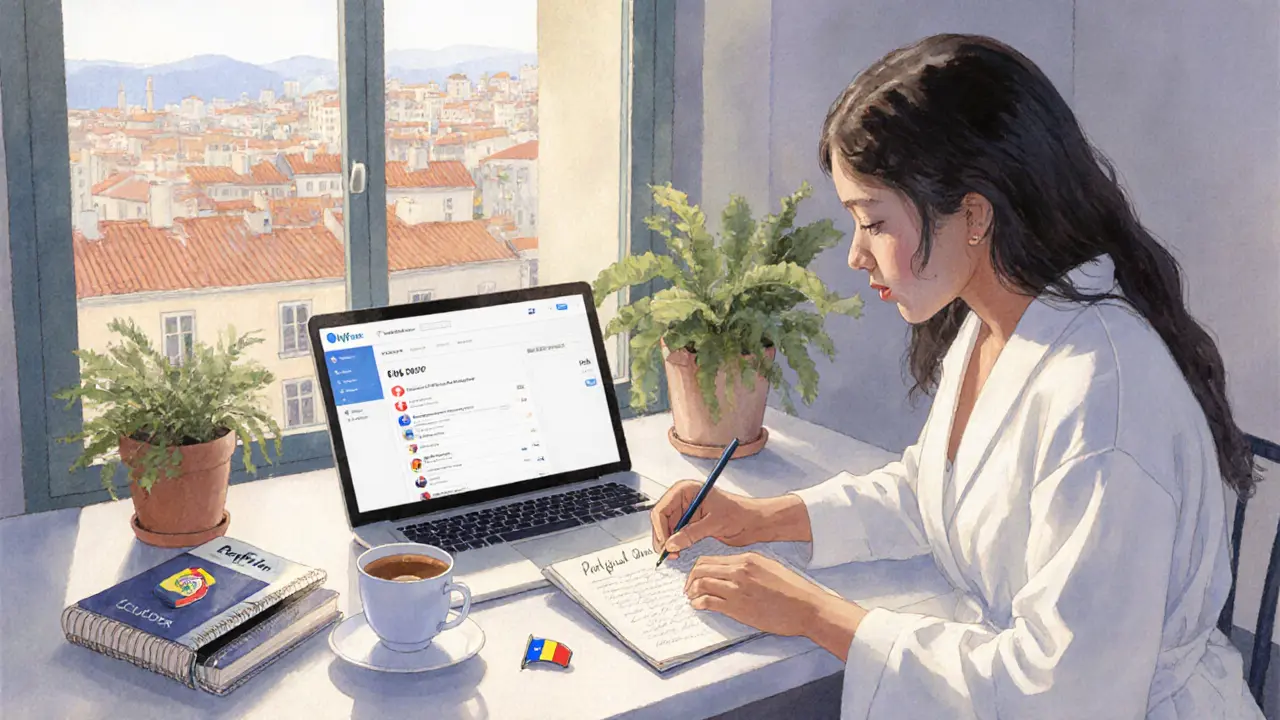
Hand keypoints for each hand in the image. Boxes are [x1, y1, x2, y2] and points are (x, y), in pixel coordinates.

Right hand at [651, 480, 764, 558]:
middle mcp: (682, 499)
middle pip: (661, 519)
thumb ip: (691, 533)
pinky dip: (675, 544)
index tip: (665, 544)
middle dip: (662, 537)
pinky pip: (675, 534)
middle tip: (668, 554)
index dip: (660, 528)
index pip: (662, 509)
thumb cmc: (739, 514)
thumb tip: (671, 544)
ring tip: (674, 555)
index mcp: (686, 490)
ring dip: (668, 542)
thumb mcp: (714, 523)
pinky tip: (679, 552)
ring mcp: (685, 511)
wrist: (753, 522)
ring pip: (666, 529)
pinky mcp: (689, 523)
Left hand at [682, 551, 836, 637]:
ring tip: (692, 597)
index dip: (698, 568)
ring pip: (701, 583)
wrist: (806, 607)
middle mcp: (739, 570)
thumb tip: (730, 571)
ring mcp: (737, 589)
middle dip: (690, 578)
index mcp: (747, 558)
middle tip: (688, 587)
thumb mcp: (769, 567)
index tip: (696, 576)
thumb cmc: (792, 590)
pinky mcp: (738, 607)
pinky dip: (699, 603)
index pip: (711, 559)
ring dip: (692, 591)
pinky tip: (698, 605)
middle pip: (702, 569)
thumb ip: (748, 567)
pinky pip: (709, 601)